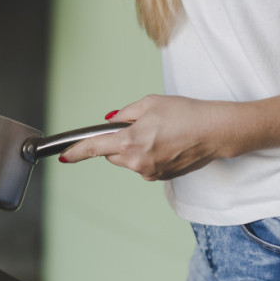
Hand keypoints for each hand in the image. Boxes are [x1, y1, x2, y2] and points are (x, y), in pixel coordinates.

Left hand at [58, 95, 245, 180]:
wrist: (215, 132)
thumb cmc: (186, 113)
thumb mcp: (150, 103)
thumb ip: (125, 114)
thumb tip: (111, 122)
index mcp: (131, 142)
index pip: (95, 148)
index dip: (77, 152)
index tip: (65, 156)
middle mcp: (138, 162)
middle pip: (112, 155)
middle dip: (117, 142)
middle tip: (139, 125)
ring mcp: (150, 172)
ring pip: (129, 160)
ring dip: (135, 148)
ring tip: (160, 133)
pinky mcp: (161, 177)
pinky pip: (144, 165)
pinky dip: (149, 155)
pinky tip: (167, 143)